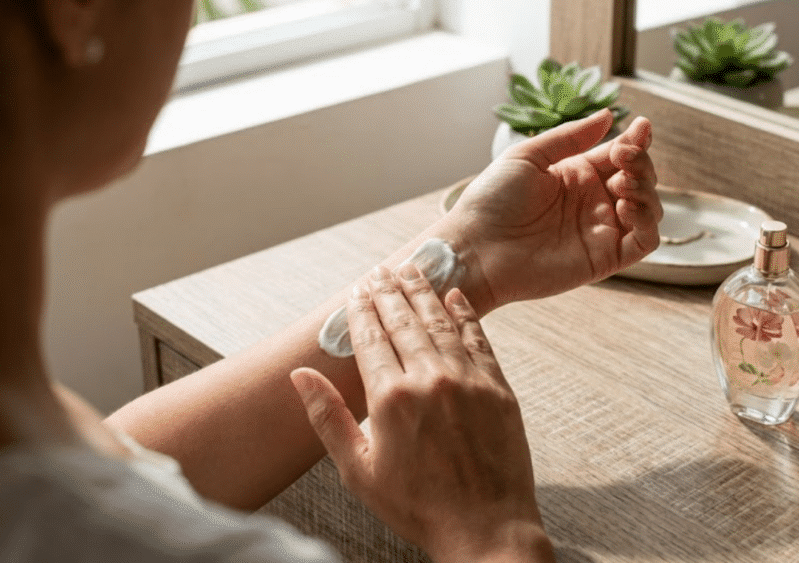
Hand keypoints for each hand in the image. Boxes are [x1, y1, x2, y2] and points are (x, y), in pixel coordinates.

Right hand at [290, 265, 553, 562]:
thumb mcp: (358, 470)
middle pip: (403, 322)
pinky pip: (478, 338)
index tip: (356, 292)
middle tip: (379, 271)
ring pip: (439, 322)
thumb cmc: (418, 507)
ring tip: (411, 270)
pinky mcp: (497, 387)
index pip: (370, 338)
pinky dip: (465, 313)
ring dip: (423, 292)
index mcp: (391, 399)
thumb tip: (300, 375)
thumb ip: (327, 417)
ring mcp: (468, 380)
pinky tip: (455, 295)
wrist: (486, 528)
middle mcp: (430, 380)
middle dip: (388, 292)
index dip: (361, 311)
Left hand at [445, 109, 662, 311]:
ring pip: (649, 208)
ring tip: (622, 180)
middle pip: (639, 178)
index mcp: (575, 176)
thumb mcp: (528, 155)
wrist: (475, 248)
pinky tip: (625, 205)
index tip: (641, 125)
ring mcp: (600, 231)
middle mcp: (592, 203)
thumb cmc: (491, 201)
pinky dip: (647, 221)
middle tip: (624, 154)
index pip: (620, 156)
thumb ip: (570, 137)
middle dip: (640, 161)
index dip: (636, 140)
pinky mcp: (604, 259)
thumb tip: (607, 115)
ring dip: (646, 188)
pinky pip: (645, 242)